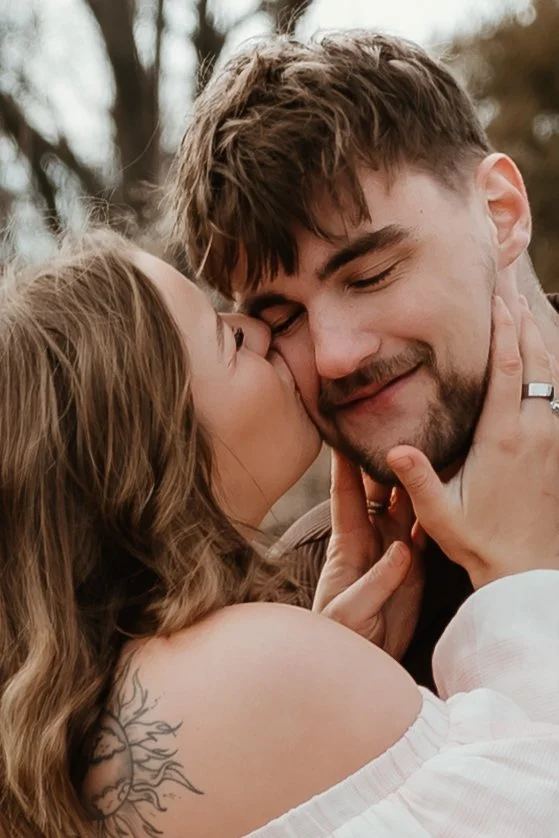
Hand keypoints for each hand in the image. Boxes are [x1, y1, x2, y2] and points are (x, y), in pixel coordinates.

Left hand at [313, 450, 424, 659]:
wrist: (360, 660)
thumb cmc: (341, 635)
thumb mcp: (350, 612)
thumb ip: (374, 582)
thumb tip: (400, 551)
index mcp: (348, 544)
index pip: (344, 495)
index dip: (343, 465)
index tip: (344, 433)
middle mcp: (371, 538)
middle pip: (379, 491)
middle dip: (384, 460)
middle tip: (397, 428)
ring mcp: (394, 549)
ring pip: (405, 505)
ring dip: (413, 480)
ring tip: (427, 448)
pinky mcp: (413, 565)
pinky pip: (425, 530)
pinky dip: (433, 509)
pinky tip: (443, 488)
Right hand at [388, 295, 558, 588]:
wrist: (528, 571)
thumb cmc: (480, 541)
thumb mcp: (440, 513)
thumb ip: (418, 479)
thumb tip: (398, 448)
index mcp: (502, 437)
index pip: (507, 369)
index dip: (503, 328)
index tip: (497, 295)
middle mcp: (533, 430)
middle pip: (534, 359)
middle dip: (523, 318)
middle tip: (512, 283)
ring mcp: (550, 439)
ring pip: (550, 375)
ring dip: (538, 338)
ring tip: (525, 309)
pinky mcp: (557, 451)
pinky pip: (556, 396)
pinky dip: (547, 369)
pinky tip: (539, 359)